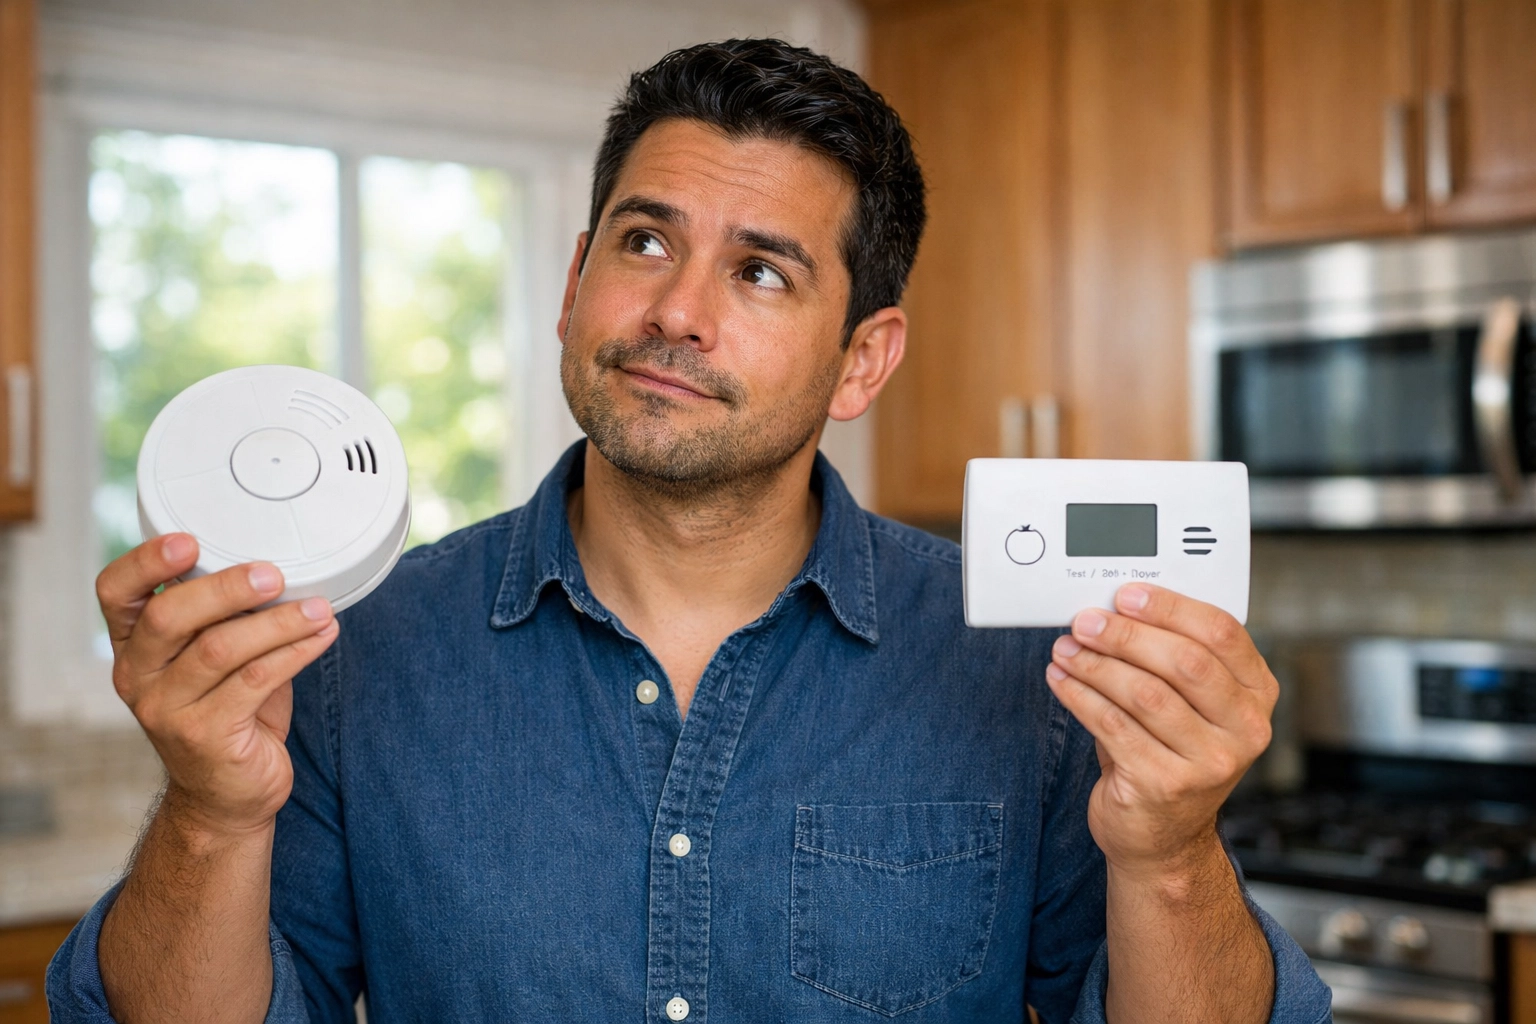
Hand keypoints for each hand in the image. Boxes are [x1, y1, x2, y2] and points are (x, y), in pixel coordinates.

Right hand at [96, 533, 338, 834]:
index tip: (188, 540)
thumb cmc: (229, 712)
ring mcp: (166, 710)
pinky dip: (295, 651)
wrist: (228, 794)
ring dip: (278, 622)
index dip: (144, 563)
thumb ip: (226, 618)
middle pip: (168, 616)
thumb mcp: (215, 658)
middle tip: (274, 574)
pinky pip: (255, 680)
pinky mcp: (204, 736)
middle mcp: (138, 676)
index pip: (115, 593)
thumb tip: (278, 566)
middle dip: (225, 588)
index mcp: (134, 646)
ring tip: (320, 608)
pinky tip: (323, 635)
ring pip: (219, 649)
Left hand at [1044, 583, 1275, 875]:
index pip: (1222, 634)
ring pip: (1145, 693)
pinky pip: (1114, 726)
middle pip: (1185, 662)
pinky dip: (1080, 696)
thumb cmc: (1169, 753)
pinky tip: (1062, 680)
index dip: (1170, 607)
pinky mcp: (1166, 785)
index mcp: (1256, 694)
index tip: (1127, 594)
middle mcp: (1244, 729)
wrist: (1162, 837)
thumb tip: (1113, 609)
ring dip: (1096, 665)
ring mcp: (1210, 762)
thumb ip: (1169, 656)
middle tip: (1086, 621)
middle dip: (1126, 635)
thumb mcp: (1188, 704)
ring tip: (1066, 649)